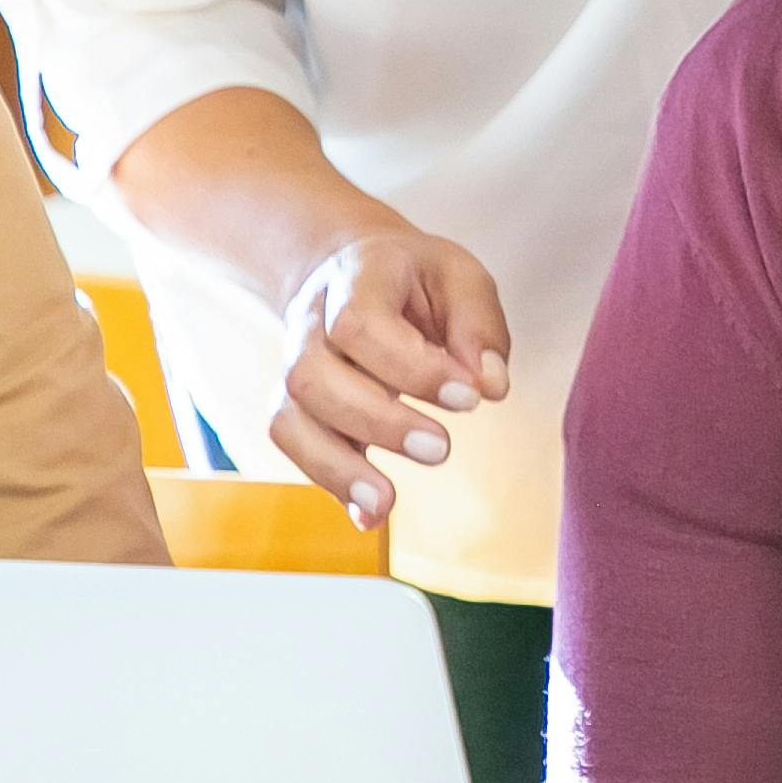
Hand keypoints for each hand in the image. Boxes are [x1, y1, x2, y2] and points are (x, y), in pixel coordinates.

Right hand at [271, 229, 512, 525]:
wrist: (349, 266)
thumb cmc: (413, 277)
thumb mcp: (459, 277)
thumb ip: (479, 327)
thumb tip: (490, 385)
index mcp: (356, 276)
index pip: (360, 323)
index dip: (411, 367)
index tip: (468, 398)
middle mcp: (311, 321)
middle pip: (314, 376)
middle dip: (377, 421)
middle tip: (440, 449)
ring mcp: (295, 363)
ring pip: (291, 417)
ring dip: (339, 466)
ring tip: (387, 502)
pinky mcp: (297, 405)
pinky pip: (294, 446)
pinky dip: (330, 484)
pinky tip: (370, 516)